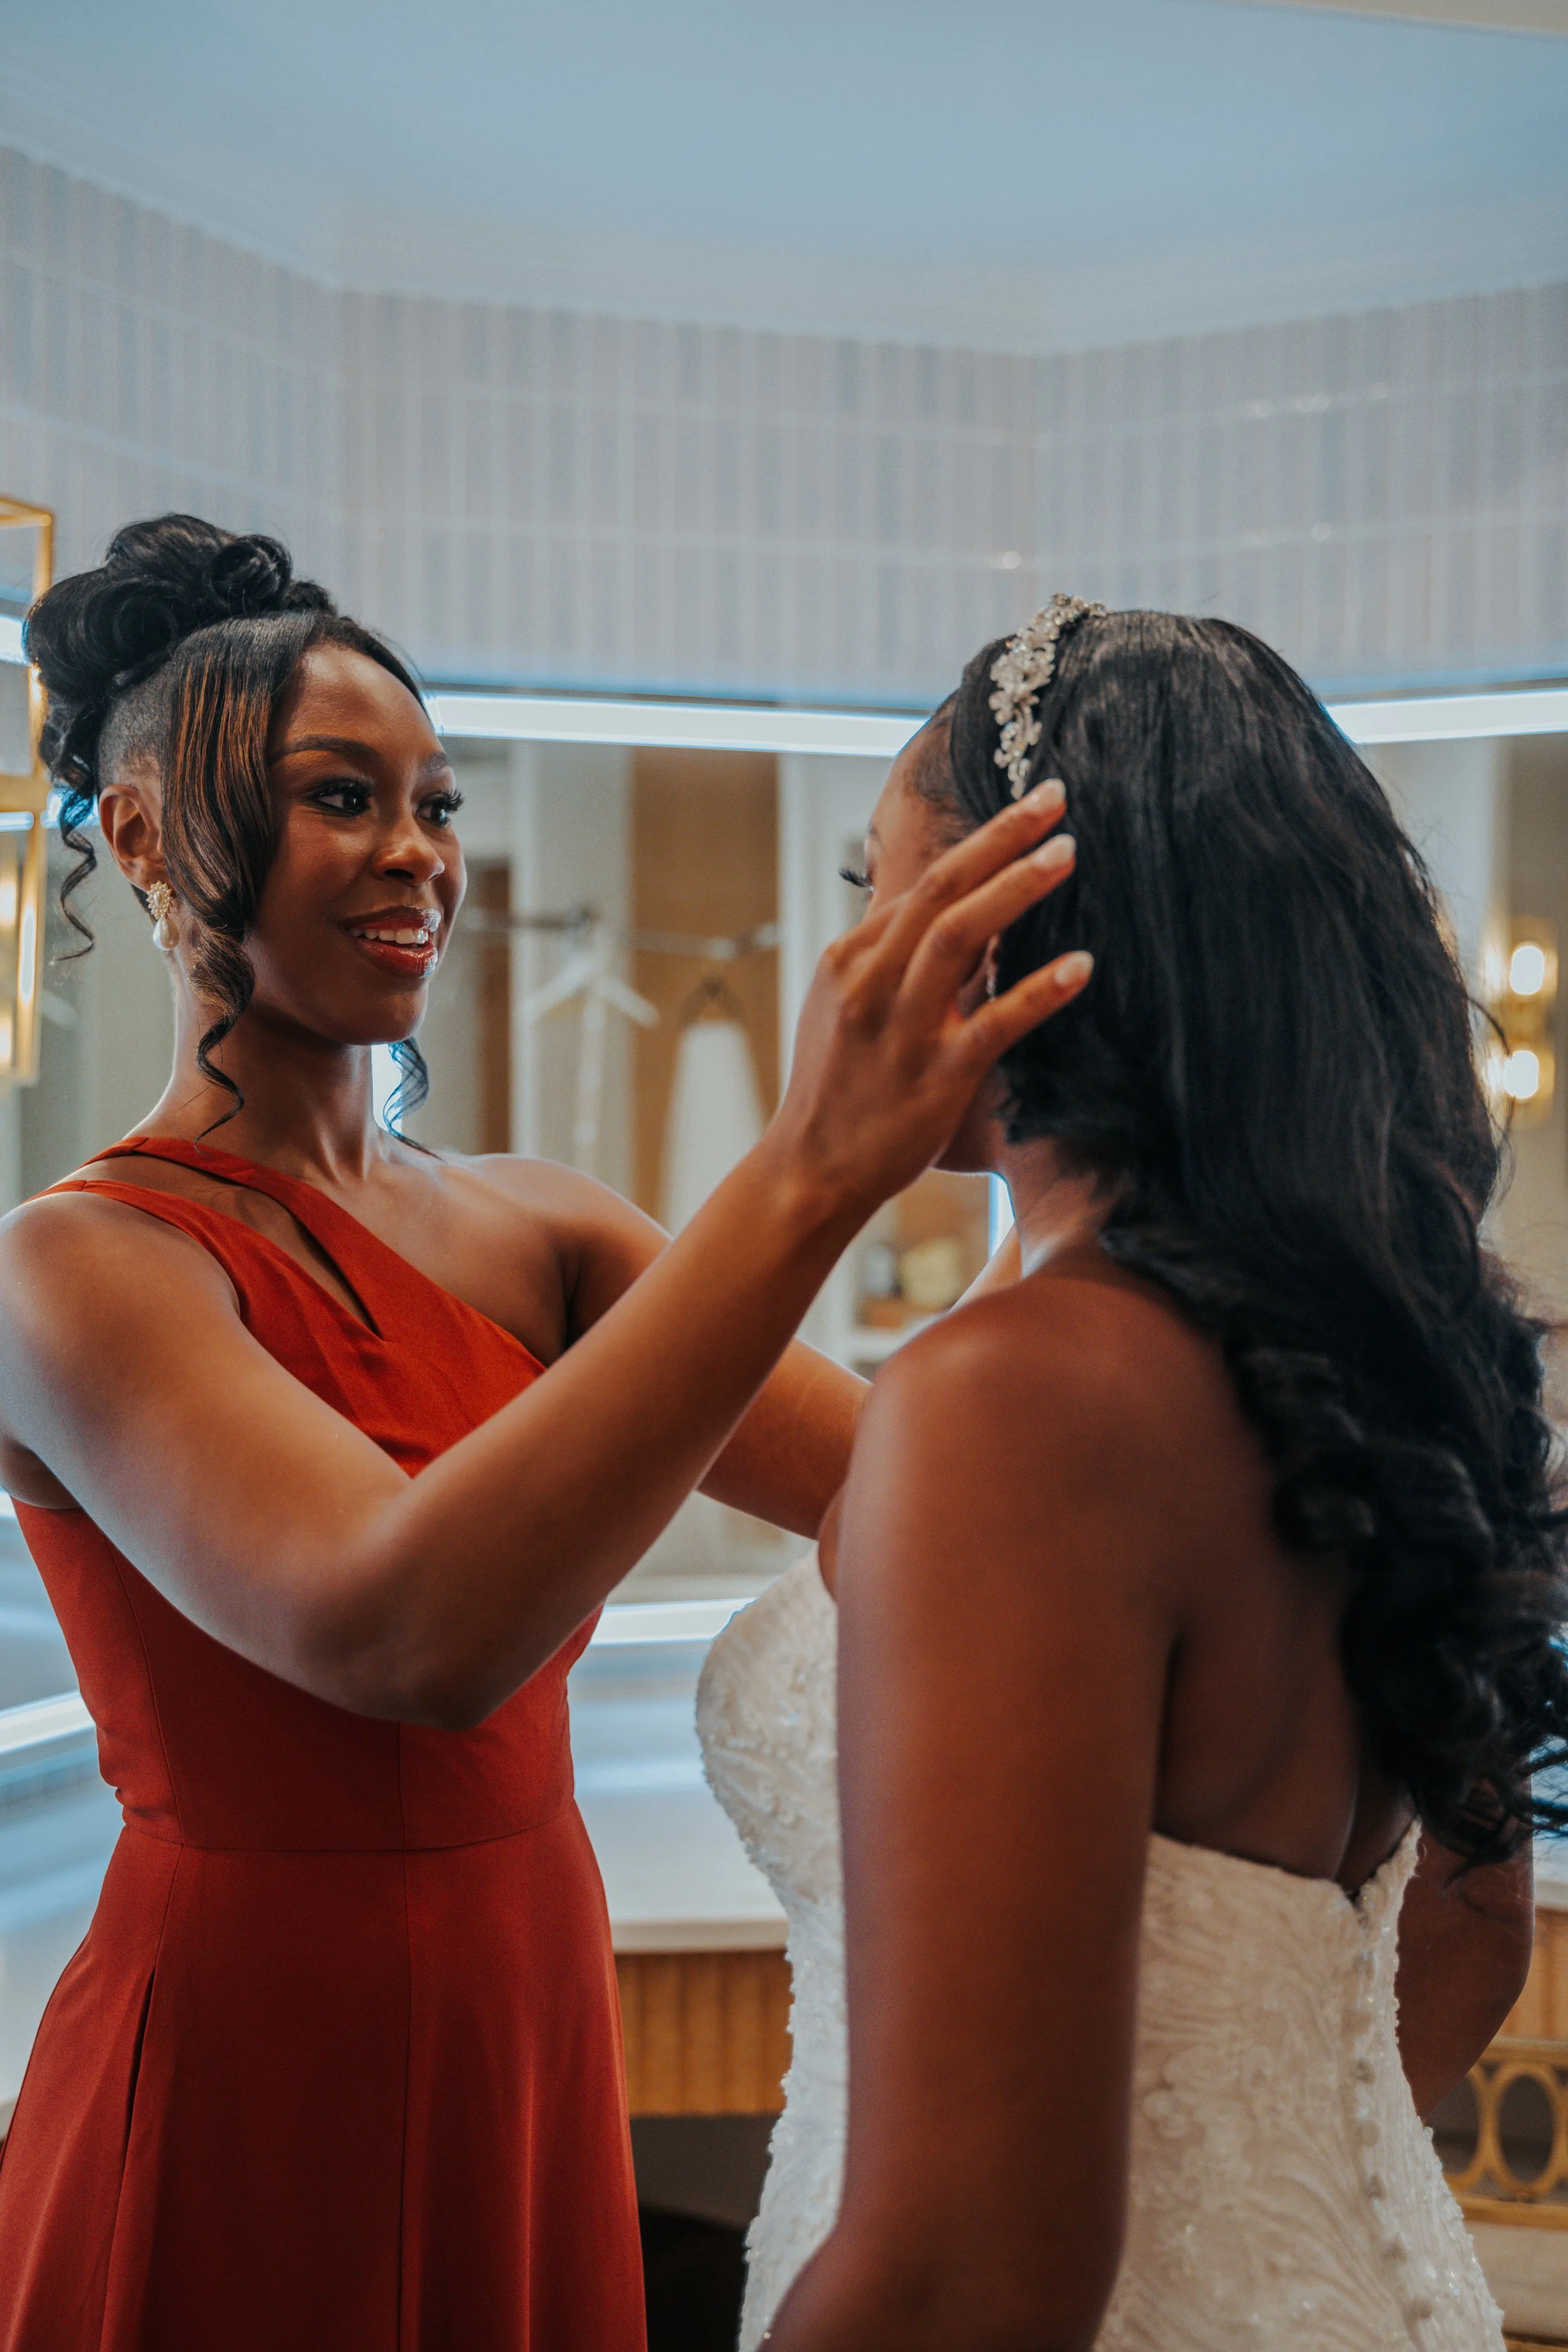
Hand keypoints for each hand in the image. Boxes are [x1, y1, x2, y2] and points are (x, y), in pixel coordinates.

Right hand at [772, 782, 1087, 1219]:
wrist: (810, 1171)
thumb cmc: (836, 1089)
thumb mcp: (843, 1006)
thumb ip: (883, 954)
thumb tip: (916, 898)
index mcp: (850, 959)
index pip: (919, 885)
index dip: (978, 843)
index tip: (1026, 812)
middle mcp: (871, 982)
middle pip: (939, 889)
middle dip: (1000, 837)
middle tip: (1055, 797)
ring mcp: (901, 1028)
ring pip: (959, 938)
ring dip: (1016, 888)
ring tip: (1067, 853)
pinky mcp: (935, 1077)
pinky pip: (994, 1023)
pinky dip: (1038, 990)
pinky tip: (1082, 966)